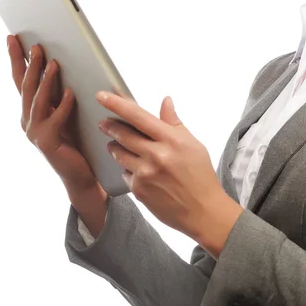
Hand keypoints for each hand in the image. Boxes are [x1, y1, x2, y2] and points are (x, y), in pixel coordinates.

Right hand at [7, 35, 104, 195]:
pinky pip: (55, 120)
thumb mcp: (65, 112)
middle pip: (26, 86)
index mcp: (30, 110)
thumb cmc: (75, 139)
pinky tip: (70, 92)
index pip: (20, 79)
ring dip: (45, 80)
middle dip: (30, 64)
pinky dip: (62, 105)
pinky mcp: (48, 142)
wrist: (80, 172)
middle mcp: (28, 120)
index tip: (13, 38)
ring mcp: (35, 132)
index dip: (16, 59)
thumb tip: (62, 64)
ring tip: (53, 63)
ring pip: (37, 101)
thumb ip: (59, 93)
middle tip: (35, 45)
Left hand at [95, 91, 242, 244]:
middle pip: (123, 134)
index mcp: (171, 140)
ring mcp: (145, 174)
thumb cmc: (200, 175)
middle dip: (110, 126)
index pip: (138, 116)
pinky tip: (136, 169)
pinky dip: (127, 168)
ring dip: (115, 147)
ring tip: (117, 145)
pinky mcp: (139, 190)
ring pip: (119, 154)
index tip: (102, 95)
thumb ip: (174, 123)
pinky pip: (124, 173)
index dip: (118, 104)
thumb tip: (165, 101)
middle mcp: (156, 155)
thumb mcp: (193, 144)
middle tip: (103, 123)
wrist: (203, 210)